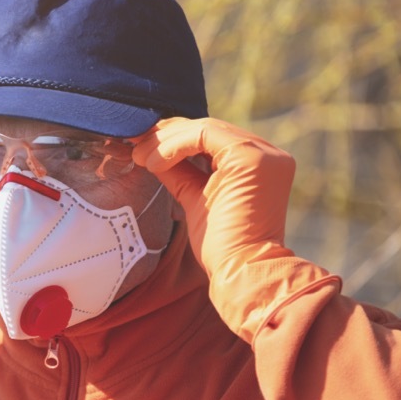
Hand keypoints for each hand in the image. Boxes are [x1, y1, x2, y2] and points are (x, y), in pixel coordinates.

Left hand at [130, 117, 294, 279]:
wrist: (241, 271)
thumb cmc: (220, 245)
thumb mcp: (194, 198)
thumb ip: (179, 172)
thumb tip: (150, 151)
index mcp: (257, 163)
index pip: (211, 138)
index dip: (173, 138)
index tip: (141, 148)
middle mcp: (267, 154)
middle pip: (207, 129)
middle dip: (166, 135)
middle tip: (134, 147)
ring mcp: (263, 154)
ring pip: (204, 129)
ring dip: (165, 141)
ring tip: (139, 158)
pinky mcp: (252, 158)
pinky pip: (204, 135)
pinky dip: (174, 146)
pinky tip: (155, 164)